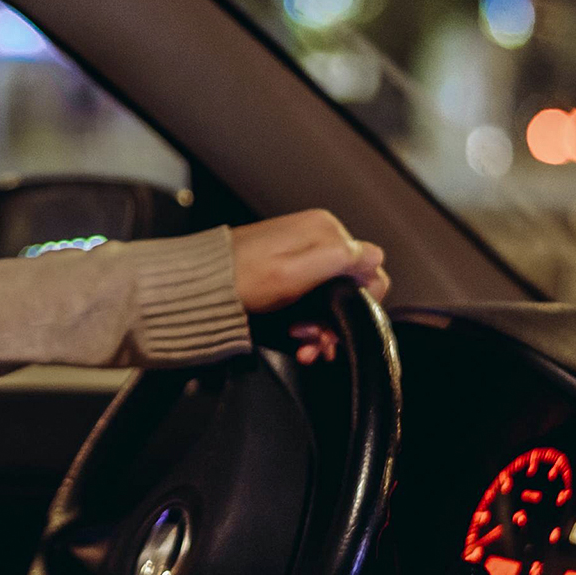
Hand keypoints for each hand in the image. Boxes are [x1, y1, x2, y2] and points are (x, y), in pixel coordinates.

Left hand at [229, 209, 388, 364]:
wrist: (199, 289)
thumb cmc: (241, 279)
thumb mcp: (295, 271)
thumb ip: (341, 259)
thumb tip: (376, 257)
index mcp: (325, 231)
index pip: (370, 269)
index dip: (361, 303)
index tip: (339, 325)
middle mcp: (317, 239)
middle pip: (349, 288)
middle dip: (336, 321)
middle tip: (316, 341)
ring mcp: (302, 256)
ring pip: (331, 299)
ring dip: (322, 328)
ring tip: (303, 344)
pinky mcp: (288, 274)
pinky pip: (313, 300)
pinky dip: (309, 323)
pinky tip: (297, 339)